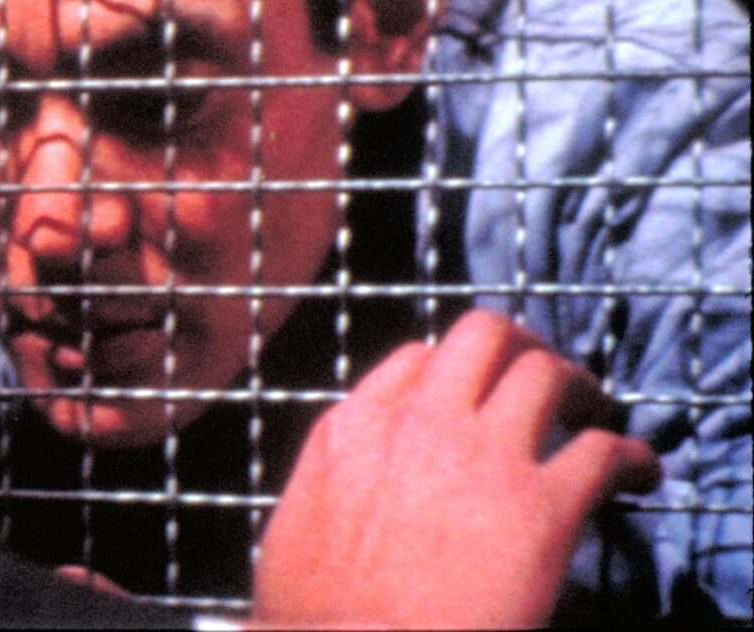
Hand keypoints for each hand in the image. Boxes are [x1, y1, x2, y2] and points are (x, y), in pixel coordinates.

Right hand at [251, 309, 662, 628]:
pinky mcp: (542, 507)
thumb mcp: (300, 518)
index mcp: (356, 426)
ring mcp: (483, 457)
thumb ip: (336, 477)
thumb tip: (354, 485)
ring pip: (545, 372)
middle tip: (543, 376)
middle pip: (484, 336)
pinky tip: (641, 472)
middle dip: (523, 347)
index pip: (419, 359)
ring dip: (577, 386)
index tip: (477, 392)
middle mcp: (421, 421)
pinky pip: (604, 451)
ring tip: (591, 411)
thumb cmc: (317, 611)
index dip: (458, 370)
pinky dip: (632, 456)